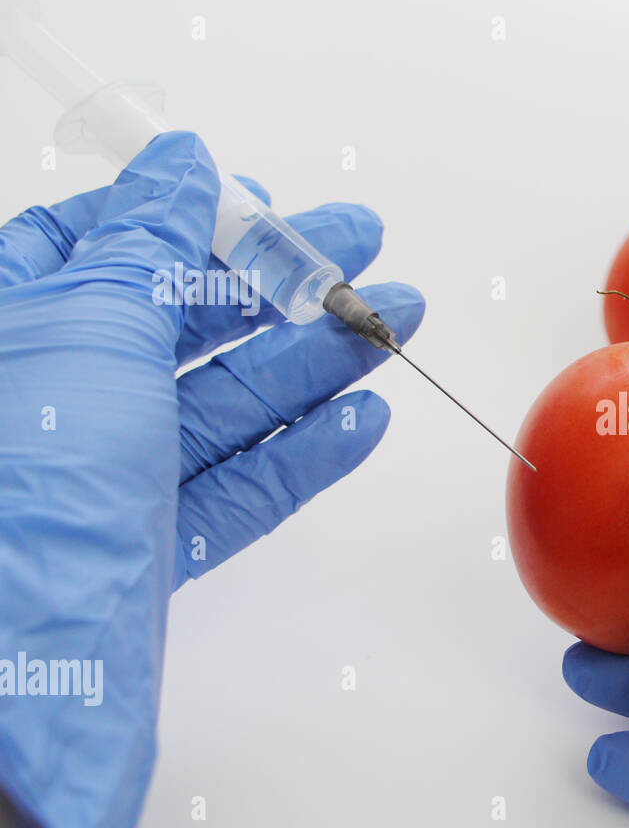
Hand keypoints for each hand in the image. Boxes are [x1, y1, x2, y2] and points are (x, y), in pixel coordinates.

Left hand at [0, 132, 423, 827]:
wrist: (21, 661)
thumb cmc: (24, 477)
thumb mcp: (87, 319)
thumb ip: (146, 237)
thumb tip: (185, 166)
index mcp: (16, 330)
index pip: (95, 247)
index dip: (184, 218)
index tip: (260, 203)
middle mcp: (58, 400)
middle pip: (185, 321)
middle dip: (282, 283)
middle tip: (360, 248)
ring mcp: (107, 475)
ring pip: (229, 403)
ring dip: (317, 359)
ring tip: (392, 320)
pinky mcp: (154, 543)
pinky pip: (243, 484)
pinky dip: (305, 451)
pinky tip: (360, 417)